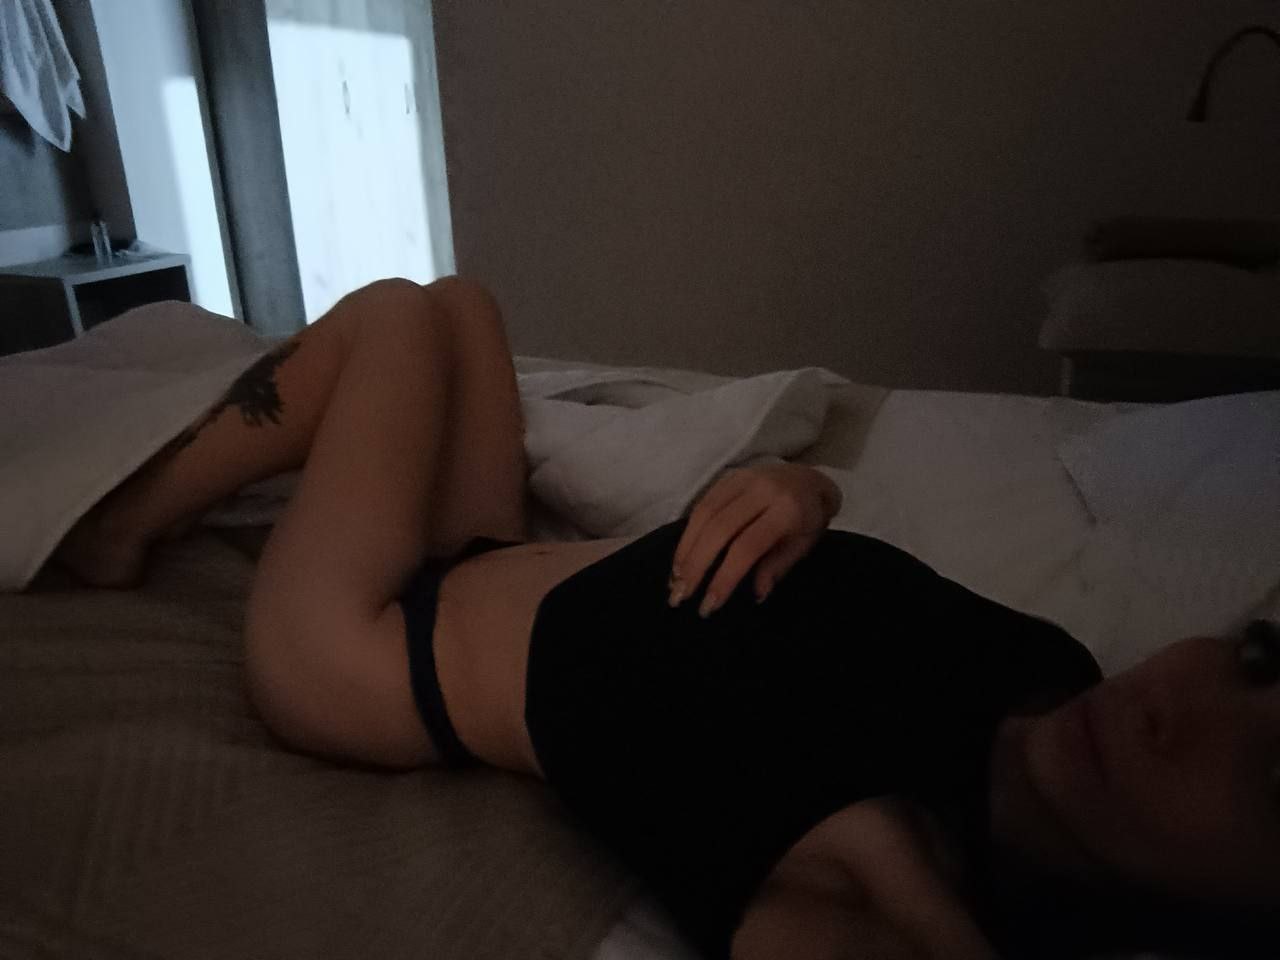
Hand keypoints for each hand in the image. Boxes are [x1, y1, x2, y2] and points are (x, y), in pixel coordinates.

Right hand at [668, 461, 841, 616]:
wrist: (811, 478)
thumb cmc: (808, 520)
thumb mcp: (802, 547)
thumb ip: (777, 568)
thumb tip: (756, 595)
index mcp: (787, 510)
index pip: (747, 547)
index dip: (724, 577)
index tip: (709, 606)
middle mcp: (762, 491)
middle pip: (719, 529)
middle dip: (696, 566)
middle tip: (680, 596)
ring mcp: (743, 480)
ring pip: (704, 515)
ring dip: (685, 550)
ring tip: (675, 579)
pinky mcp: (728, 477)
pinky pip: (701, 505)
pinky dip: (688, 533)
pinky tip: (681, 556)